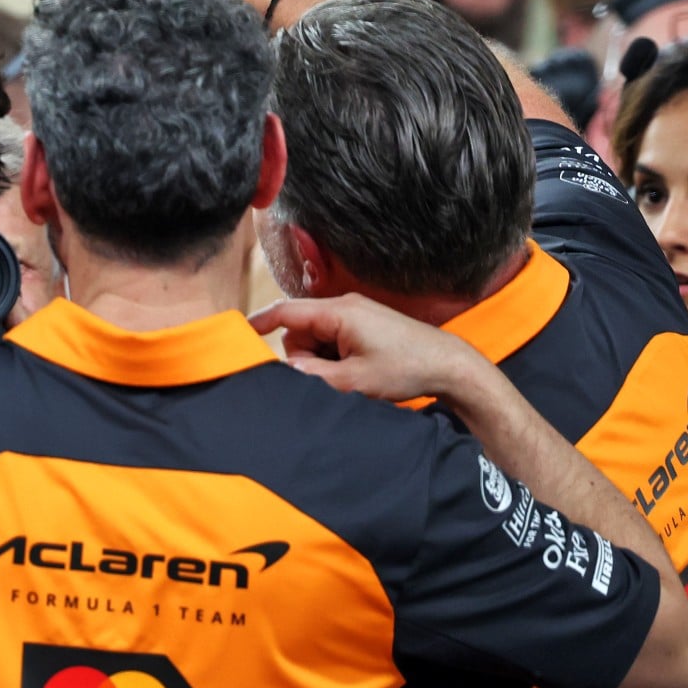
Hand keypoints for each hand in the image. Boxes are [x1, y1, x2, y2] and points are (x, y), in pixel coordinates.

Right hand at [249, 294, 482, 401]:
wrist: (448, 365)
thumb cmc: (406, 368)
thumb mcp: (353, 381)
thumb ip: (312, 376)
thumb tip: (285, 373)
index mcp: (339, 312)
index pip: (286, 312)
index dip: (259, 323)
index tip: (239, 334)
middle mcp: (344, 306)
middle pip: (299, 331)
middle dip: (304, 357)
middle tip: (330, 378)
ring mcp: (356, 315)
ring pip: (316, 339)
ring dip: (322, 360)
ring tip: (350, 377)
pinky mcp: (364, 326)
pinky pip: (333, 340)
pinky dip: (336, 358)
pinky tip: (357, 372)